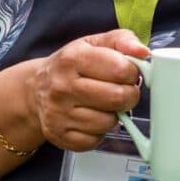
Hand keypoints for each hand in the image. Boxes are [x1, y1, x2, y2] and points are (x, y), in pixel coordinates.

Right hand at [26, 30, 147, 151]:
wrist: (36, 89)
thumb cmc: (70, 65)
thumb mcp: (92, 43)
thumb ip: (121, 40)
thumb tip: (143, 52)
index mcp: (73, 58)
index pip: (120, 69)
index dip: (132, 72)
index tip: (127, 72)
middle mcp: (63, 86)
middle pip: (117, 97)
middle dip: (128, 95)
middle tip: (122, 90)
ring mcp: (60, 114)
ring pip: (109, 122)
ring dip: (113, 114)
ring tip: (104, 103)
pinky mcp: (61, 136)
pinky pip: (96, 140)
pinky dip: (99, 131)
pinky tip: (91, 117)